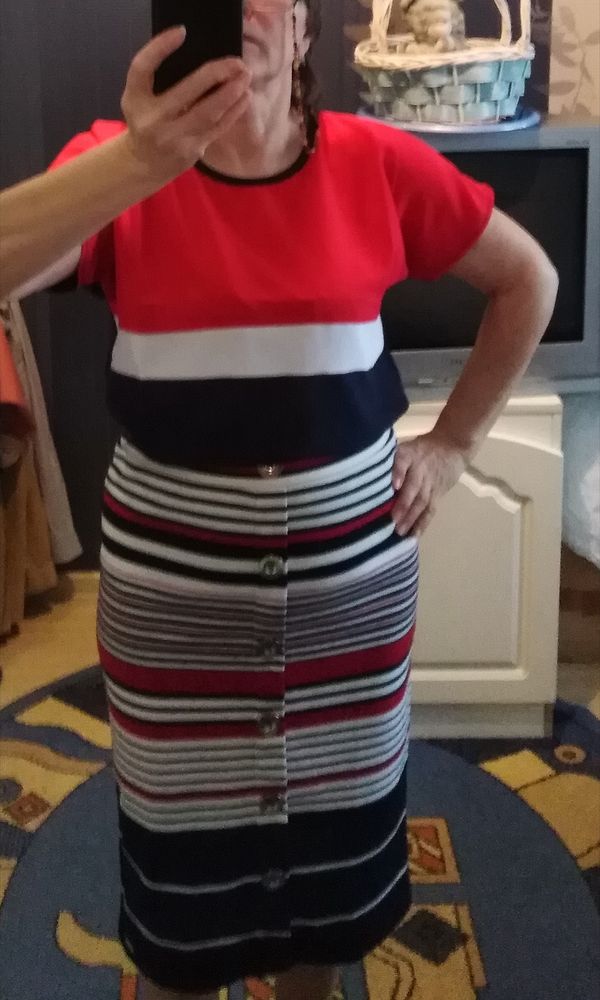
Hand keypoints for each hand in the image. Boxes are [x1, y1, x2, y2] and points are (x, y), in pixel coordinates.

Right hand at [121, 28, 251, 182]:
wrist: (145, 163)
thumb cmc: (144, 121)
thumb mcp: (137, 96)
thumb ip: (154, 76)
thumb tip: (192, 53)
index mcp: (136, 100)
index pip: (143, 68)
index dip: (160, 48)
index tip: (181, 32)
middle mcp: (154, 120)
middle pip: (187, 92)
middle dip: (215, 74)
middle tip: (236, 62)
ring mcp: (175, 138)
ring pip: (208, 113)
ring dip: (231, 94)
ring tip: (245, 77)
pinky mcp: (193, 150)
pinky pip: (218, 128)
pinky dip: (234, 111)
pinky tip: (245, 96)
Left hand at [391, 431, 468, 537]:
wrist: (452, 445)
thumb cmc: (419, 448)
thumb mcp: (405, 446)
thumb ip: (389, 460)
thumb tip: (364, 475)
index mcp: (409, 454)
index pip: (403, 461)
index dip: (398, 472)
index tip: (394, 485)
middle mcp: (420, 469)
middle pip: (413, 487)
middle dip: (403, 504)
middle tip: (392, 520)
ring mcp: (431, 482)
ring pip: (422, 501)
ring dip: (411, 518)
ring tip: (400, 532)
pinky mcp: (438, 494)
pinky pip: (430, 510)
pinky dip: (423, 523)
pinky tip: (414, 535)